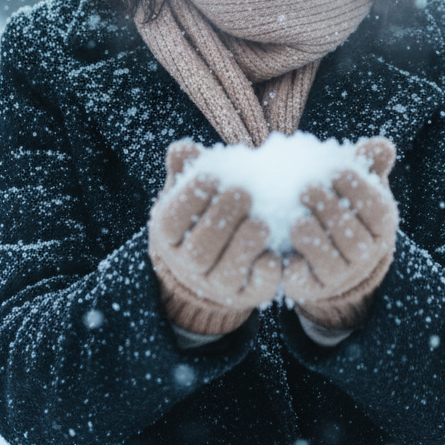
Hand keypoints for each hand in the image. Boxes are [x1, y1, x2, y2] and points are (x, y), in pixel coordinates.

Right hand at [148, 140, 281, 336]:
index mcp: (170, 236)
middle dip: (222, 219)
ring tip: (262, 222)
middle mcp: (188, 264)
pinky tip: (275, 253)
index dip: (189, 200)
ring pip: (226, 273)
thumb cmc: (201, 212)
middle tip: (243, 192)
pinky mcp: (246, 294)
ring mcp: (216, 284)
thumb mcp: (188, 189)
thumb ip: (186, 168)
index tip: (210, 175)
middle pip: (199, 250)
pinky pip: (255, 289)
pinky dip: (266, 274)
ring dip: (245, 246)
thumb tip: (184, 149)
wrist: (210, 261)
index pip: (171, 222)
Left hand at [282, 137, 398, 331]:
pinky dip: (303, 253)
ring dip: (316, 234)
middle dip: (331, 210)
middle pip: (354, 237)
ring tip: (298, 214)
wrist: (320, 247)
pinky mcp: (318, 285)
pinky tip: (291, 230)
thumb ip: (368, 163)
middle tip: (308, 187)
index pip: (377, 210)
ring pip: (334, 259)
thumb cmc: (340, 203)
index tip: (337, 169)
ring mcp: (344, 273)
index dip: (359, 190)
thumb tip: (382, 146)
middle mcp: (367, 253)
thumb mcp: (354, 182)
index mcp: (381, 225)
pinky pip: (312, 275)